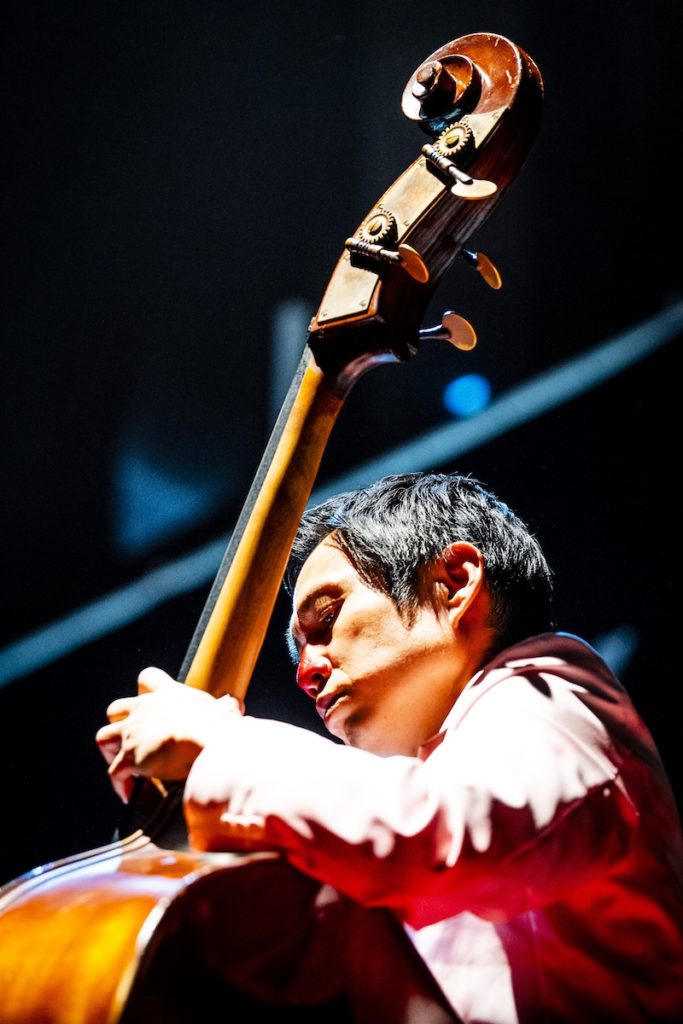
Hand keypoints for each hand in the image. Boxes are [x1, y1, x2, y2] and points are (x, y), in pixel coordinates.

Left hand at [95, 666, 242, 801]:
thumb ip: (226, 707)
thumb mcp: (225, 710)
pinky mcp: (129, 756)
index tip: (152, 704)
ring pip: (104, 737)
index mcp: (167, 694)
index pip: (148, 677)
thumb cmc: (218, 724)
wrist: (205, 739)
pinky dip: (119, 784)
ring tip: (124, 767)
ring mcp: (133, 732)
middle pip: (115, 708)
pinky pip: (114, 773)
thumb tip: (235, 706)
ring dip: (110, 752)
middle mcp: (144, 709)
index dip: (146, 689)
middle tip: (133, 739)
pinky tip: (129, 795)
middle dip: (119, 723)